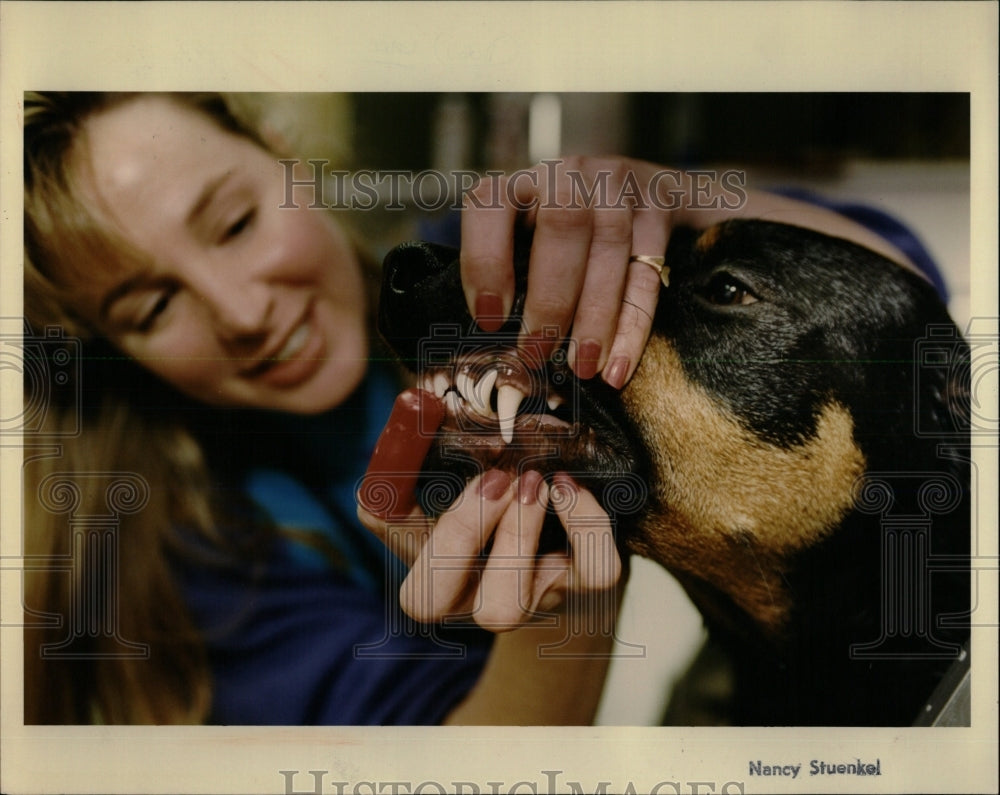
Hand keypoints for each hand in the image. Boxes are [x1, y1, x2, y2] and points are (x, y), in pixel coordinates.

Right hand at [356, 389, 621, 630]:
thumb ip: (401, 464)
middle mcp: (488, 603)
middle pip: (496, 613)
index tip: (480, 479)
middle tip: (506, 478)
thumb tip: (413, 414)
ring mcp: (540, 596)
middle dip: (504, 538)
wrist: (519, 508)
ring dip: (537, 532)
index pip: (425, 600)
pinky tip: (568, 485)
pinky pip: (599, 572)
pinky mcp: (582, 581)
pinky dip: (588, 525)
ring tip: (535, 480)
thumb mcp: (417, 484)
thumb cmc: (456, 494)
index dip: (455, 539)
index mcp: (438, 588)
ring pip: (550, 594)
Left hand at [459, 156, 674, 388]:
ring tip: (582, 367)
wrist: (653, 189)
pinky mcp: (660, 207)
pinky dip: (633, 326)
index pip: (490, 205)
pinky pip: (646, 274)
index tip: (489, 319)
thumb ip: (513, 278)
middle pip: (562, 225)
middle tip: (538, 353)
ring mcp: (619, 185)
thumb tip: (496, 347)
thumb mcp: (533, 240)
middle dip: (550, 298)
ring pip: (609, 248)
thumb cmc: (572, 236)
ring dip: (594, 317)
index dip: (485, 261)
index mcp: (521, 184)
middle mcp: (569, 175)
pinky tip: (617, 366)